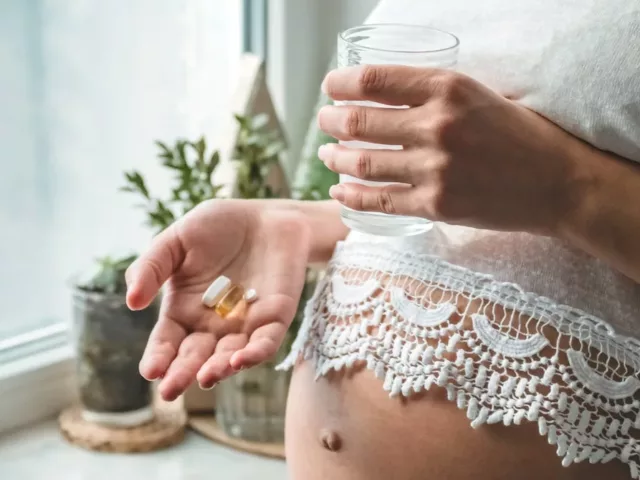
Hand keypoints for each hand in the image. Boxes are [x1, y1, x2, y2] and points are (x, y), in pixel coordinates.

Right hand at [125, 200, 309, 400]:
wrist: (266, 216)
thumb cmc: (217, 226)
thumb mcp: (175, 240)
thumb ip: (151, 267)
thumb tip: (131, 302)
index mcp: (184, 311)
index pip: (167, 342)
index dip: (158, 358)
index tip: (150, 371)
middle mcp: (212, 325)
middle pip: (194, 357)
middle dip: (182, 374)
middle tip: (170, 390)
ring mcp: (244, 325)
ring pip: (229, 357)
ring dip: (218, 370)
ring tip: (206, 378)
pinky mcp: (274, 318)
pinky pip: (265, 342)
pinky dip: (254, 353)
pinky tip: (239, 360)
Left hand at [317, 65, 590, 234]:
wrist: (558, 183)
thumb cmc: (521, 135)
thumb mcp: (479, 94)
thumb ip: (431, 94)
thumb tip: (380, 96)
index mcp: (448, 88)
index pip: (375, 80)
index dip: (342, 84)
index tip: (331, 87)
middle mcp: (437, 126)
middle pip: (359, 122)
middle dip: (331, 120)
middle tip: (323, 121)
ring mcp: (434, 169)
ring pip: (362, 162)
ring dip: (335, 157)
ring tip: (325, 154)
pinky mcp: (435, 205)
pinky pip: (378, 200)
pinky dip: (351, 196)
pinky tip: (338, 191)